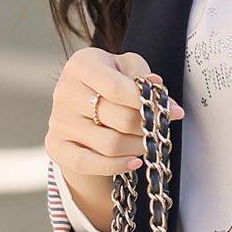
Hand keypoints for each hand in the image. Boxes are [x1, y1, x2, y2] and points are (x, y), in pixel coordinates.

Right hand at [45, 47, 184, 231]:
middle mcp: (65, 92)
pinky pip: (89, 163)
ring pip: (110, 144)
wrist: (80, 104)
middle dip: (147, 127)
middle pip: (119, 119)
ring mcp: (59, 121)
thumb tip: (160, 94)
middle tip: (161, 130)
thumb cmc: (109, 82)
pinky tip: (134, 162)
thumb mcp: (125, 68)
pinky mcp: (56, 145)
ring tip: (149, 142)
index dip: (148, 103)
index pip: (118, 88)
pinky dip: (116, 166)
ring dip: (138, 147)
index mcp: (82, 65)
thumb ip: (142, 76)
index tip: (174, 112)